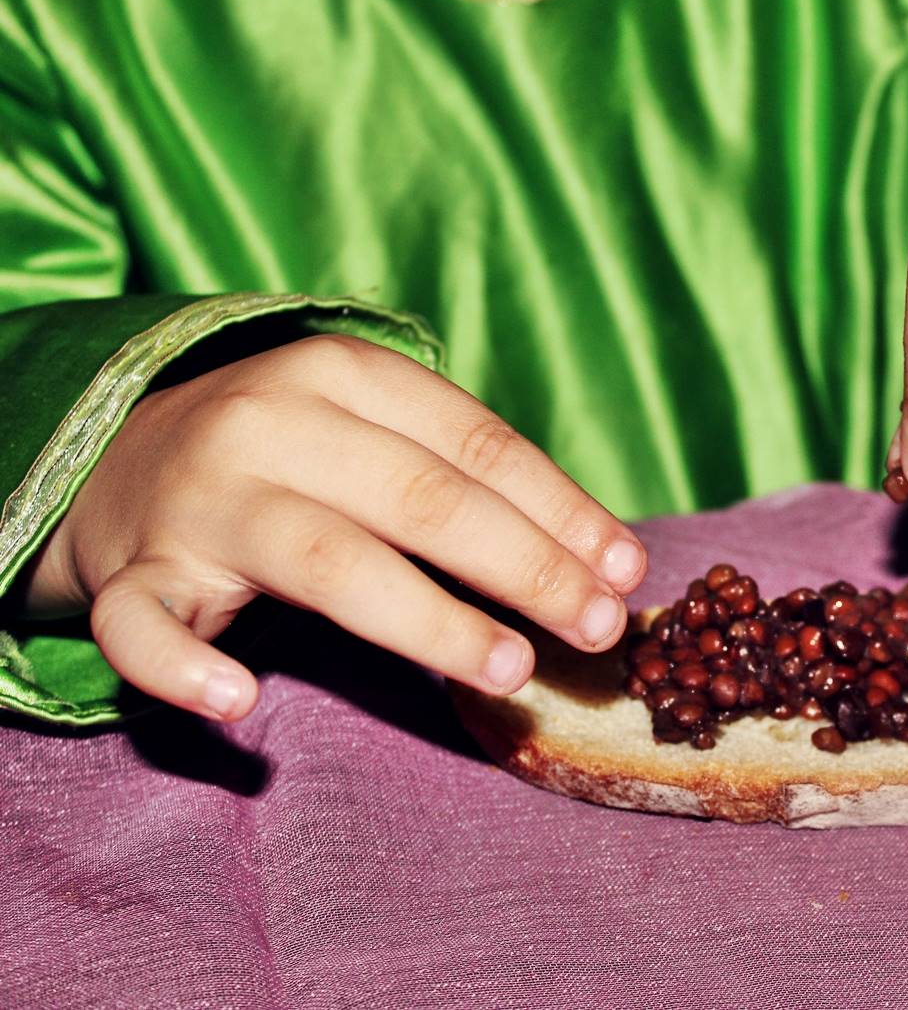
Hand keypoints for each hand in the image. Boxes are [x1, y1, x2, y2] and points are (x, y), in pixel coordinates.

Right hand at [23, 335, 647, 720]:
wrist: (116, 458)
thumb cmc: (294, 456)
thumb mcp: (377, 435)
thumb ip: (470, 483)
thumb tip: (603, 560)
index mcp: (343, 374)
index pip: (476, 444)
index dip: (561, 509)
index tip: (625, 569)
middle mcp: (272, 423)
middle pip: (421, 501)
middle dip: (526, 568)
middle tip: (596, 629)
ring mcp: (200, 498)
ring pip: (326, 562)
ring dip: (428, 621)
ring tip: (510, 671)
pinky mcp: (130, 572)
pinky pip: (144, 625)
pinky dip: (184, 666)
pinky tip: (238, 701)